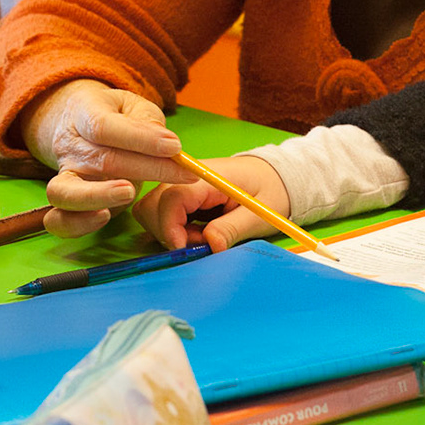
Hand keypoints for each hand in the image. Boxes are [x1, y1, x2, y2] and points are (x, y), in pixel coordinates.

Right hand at [27, 79, 188, 237]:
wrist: (75, 123)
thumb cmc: (113, 115)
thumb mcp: (132, 105)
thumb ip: (148, 122)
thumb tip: (167, 146)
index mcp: (85, 111)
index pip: (105, 126)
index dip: (140, 138)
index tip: (174, 147)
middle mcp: (70, 144)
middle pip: (102, 160)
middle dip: (147, 169)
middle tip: (183, 174)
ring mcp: (65, 174)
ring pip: (66, 192)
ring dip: (100, 196)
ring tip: (129, 194)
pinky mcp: (65, 201)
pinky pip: (59, 220)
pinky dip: (78, 224)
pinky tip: (105, 216)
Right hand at [133, 155, 292, 252]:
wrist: (273, 176)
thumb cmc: (269, 191)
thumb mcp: (259, 214)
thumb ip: (233, 227)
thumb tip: (210, 245)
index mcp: (207, 177)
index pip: (172, 198)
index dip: (171, 228)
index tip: (184, 249)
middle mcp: (186, 178)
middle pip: (152, 205)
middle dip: (169, 232)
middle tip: (199, 244)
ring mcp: (179, 185)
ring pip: (151, 211)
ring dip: (169, 232)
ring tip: (200, 238)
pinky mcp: (179, 195)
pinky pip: (160, 214)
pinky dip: (172, 229)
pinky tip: (195, 233)